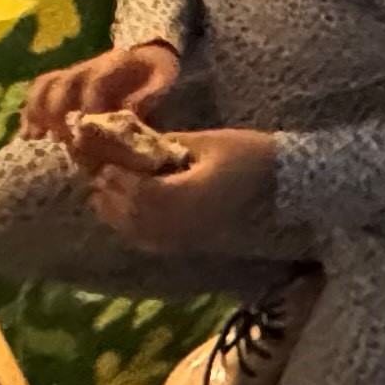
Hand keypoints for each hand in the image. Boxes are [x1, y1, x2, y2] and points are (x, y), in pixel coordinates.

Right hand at [24, 40, 178, 142]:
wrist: (148, 54)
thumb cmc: (156, 71)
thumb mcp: (163, 79)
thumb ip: (149, 96)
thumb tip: (129, 116)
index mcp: (113, 63)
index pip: (94, 82)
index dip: (89, 106)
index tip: (88, 133)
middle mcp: (86, 67)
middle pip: (61, 85)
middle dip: (58, 114)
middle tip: (62, 143)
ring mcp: (72, 74)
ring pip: (44, 86)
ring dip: (37, 112)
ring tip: (35, 139)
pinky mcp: (63, 85)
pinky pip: (39, 92)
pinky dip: (30, 112)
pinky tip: (27, 135)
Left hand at [82, 125, 277, 252]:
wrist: (289, 189)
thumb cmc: (252, 157)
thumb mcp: (209, 142)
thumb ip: (168, 144)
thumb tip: (131, 139)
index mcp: (187, 197)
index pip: (137, 192)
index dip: (115, 178)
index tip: (100, 160)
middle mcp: (182, 225)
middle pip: (131, 217)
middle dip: (108, 196)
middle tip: (95, 173)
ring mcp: (186, 240)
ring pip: (137, 234)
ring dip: (116, 214)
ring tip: (104, 191)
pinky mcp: (192, 245)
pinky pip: (151, 242)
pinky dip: (131, 228)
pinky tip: (127, 213)